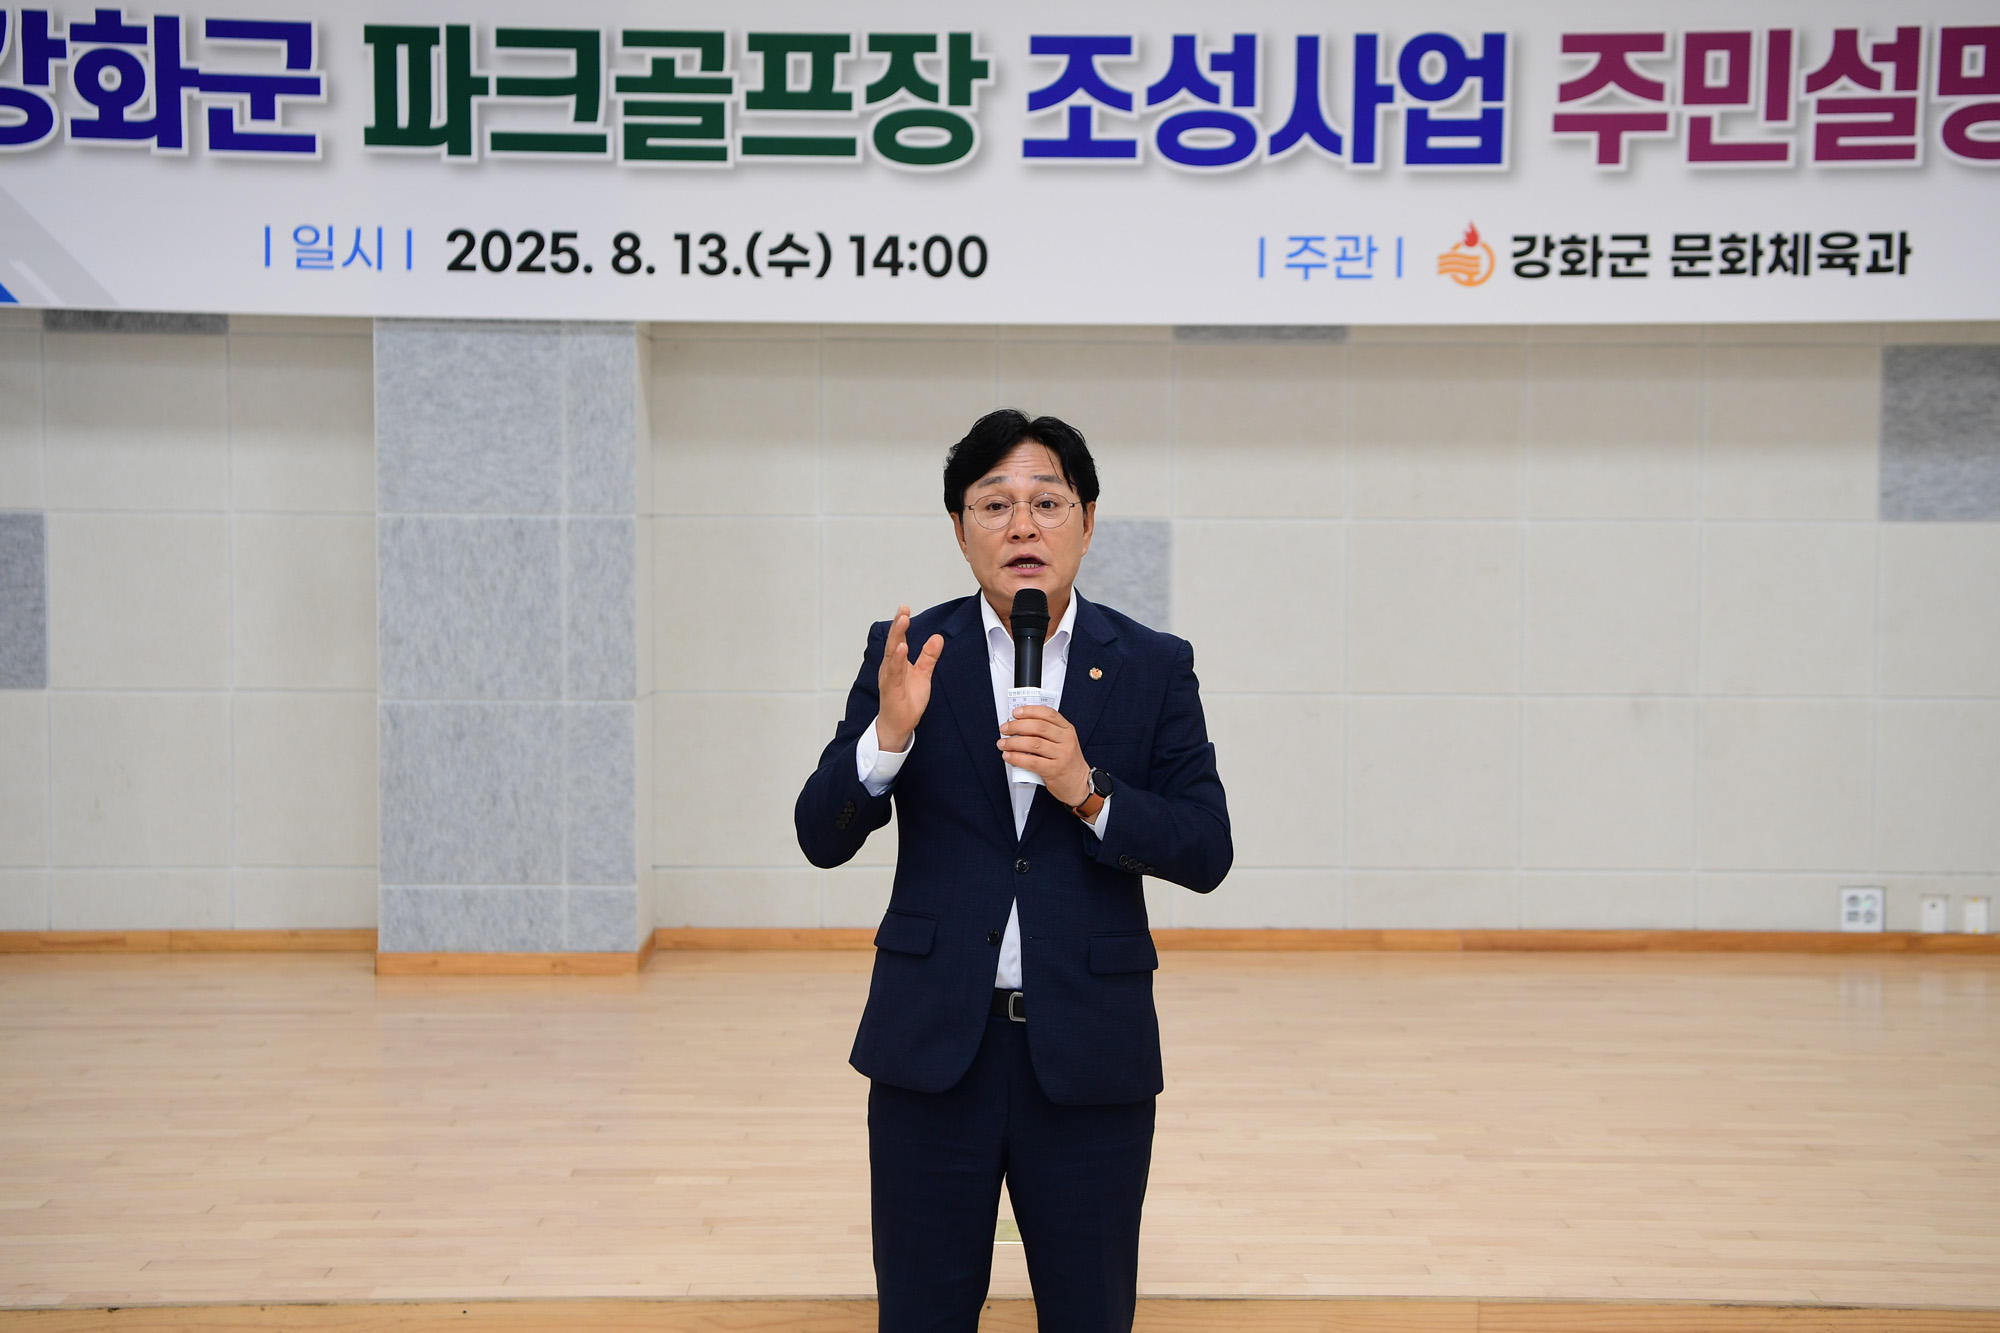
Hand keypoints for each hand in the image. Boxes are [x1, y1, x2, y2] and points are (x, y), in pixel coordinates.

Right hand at [876, 605, 942, 753]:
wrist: (898, 725)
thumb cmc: (906, 700)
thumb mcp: (923, 675)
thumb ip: (928, 657)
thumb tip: (937, 637)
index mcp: (896, 662)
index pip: (899, 639)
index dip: (901, 624)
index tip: (905, 608)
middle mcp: (890, 667)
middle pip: (893, 642)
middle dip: (898, 625)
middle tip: (903, 609)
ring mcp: (889, 677)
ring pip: (892, 654)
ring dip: (897, 637)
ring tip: (902, 621)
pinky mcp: (891, 689)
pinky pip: (894, 672)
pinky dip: (898, 659)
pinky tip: (902, 648)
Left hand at [998, 705, 1090, 805]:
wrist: (1079, 784)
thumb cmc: (1067, 762)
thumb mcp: (1063, 742)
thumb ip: (1047, 732)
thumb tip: (1020, 725)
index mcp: (1067, 729)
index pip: (1048, 714)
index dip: (1030, 711)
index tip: (1016, 712)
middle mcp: (1066, 740)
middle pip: (1038, 727)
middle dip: (1017, 726)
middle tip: (1004, 729)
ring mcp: (1062, 755)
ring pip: (1033, 743)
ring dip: (1013, 742)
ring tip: (1002, 744)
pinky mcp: (1055, 770)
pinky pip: (1032, 762)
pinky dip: (1017, 758)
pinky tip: (1008, 756)